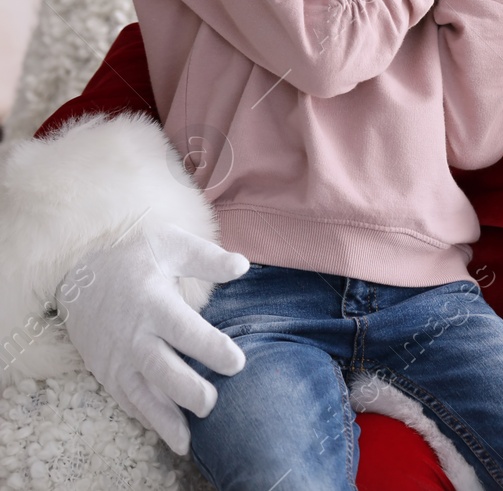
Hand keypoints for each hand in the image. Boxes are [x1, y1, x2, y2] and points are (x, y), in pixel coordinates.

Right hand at [57, 221, 250, 454]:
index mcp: (152, 303)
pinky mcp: (107, 372)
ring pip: (141, 394)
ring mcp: (117, 358)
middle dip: (186, 390)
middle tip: (212, 404)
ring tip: (187, 442)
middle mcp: (134, 336)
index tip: (238, 362)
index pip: (184, 330)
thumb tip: (243, 265)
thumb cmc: (133, 258)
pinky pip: (127, 400)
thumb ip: (206, 258)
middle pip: (160, 369)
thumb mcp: (169, 244)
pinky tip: (168, 436)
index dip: (210, 348)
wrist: (77, 273)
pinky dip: (146, 419)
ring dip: (163, 418)